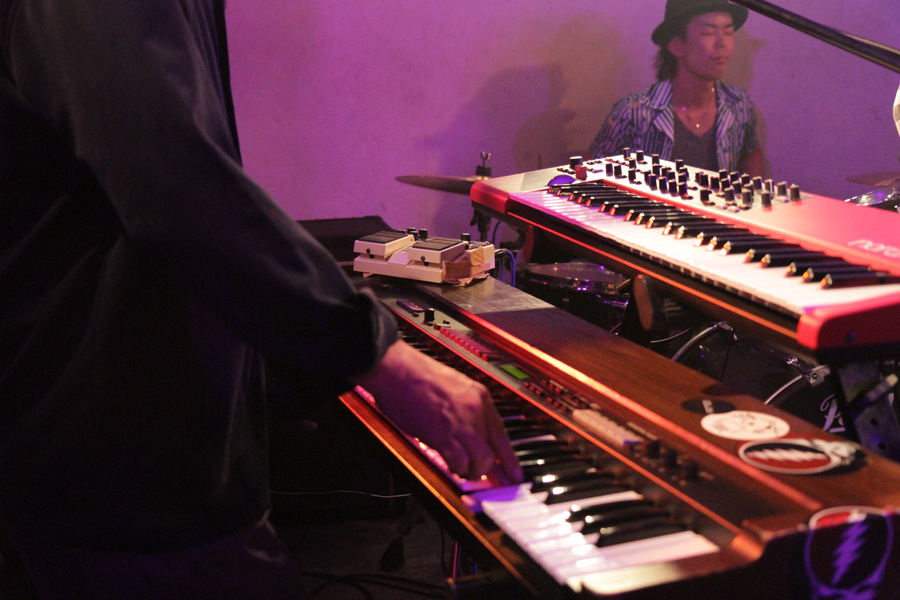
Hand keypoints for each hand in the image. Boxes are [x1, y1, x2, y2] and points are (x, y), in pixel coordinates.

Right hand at [355, 340, 522, 483]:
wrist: (397, 369)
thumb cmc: (416, 375)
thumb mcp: (454, 387)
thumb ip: (467, 409)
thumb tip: (473, 433)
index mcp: (480, 396)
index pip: (503, 435)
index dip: (509, 459)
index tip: (515, 474)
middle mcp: (476, 410)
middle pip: (493, 452)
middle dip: (485, 468)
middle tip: (476, 472)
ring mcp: (461, 423)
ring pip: (480, 462)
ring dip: (470, 470)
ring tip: (459, 467)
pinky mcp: (443, 435)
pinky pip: (459, 463)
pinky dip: (455, 468)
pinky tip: (449, 463)